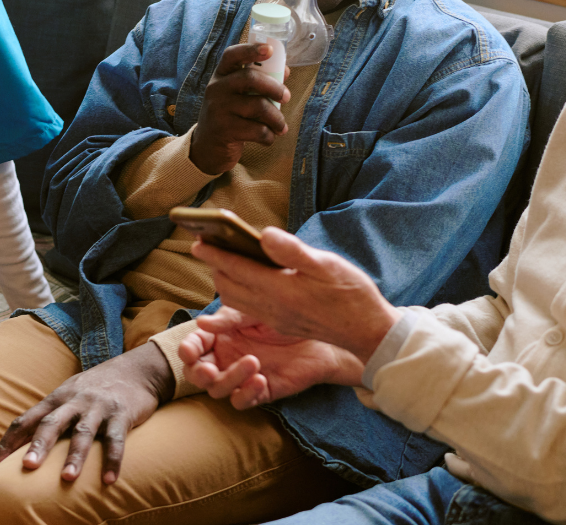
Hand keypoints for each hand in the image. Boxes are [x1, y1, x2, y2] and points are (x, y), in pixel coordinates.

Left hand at [0, 342, 173, 484]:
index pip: (26, 419)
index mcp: (56, 399)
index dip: (8, 441)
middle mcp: (74, 401)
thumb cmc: (95, 388)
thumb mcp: (68, 395)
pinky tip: (110, 480)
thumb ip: (48, 416)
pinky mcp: (121, 414)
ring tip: (67, 478)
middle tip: (27, 467)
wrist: (136, 369)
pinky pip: (116, 440)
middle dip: (38, 445)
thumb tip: (20, 443)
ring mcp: (98, 407)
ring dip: (75, 456)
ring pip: (83, 432)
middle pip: (51, 423)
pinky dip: (113, 460)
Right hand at [179, 307, 363, 409]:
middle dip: (198, 373)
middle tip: (210, 371)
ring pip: (218, 389)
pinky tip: (260, 380)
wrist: (321, 332)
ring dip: (229, 379)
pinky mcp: (261, 391)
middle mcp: (226, 357)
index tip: (189, 351)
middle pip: (197, 374)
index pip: (193, 346)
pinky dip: (246, 394)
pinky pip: (242, 401)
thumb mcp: (254, 310)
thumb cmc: (286, 315)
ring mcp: (242, 376)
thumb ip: (229, 318)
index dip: (187, 350)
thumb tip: (201, 322)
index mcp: (220, 336)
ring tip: (253, 362)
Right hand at [189, 43, 292, 174]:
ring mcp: (218, 109)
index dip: (251, 50)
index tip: (269, 49)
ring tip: (281, 126)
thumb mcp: (238, 96)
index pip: (233, 55)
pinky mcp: (224, 130)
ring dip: (276, 118)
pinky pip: (257, 130)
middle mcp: (216, 88)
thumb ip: (259, 82)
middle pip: (250, 78)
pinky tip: (269, 138)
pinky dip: (269, 136)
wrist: (207, 147)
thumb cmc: (230, 116)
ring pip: (258, 106)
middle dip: (275, 87)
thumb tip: (284, 71)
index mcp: (221, 75)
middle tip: (287, 97)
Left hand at [191, 227, 400, 362]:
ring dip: (223, 280)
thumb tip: (264, 236)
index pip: (237, 269)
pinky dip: (237, 292)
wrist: (367, 331)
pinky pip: (248, 308)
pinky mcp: (281, 323)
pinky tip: (244, 279)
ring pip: (235, 300)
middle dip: (214, 266)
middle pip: (229, 286)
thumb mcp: (327, 264)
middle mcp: (272, 307)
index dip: (215, 254)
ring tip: (221, 260)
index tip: (198, 240)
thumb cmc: (351, 293)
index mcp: (281, 290)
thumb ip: (292, 251)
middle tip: (206, 245)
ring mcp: (275, 318)